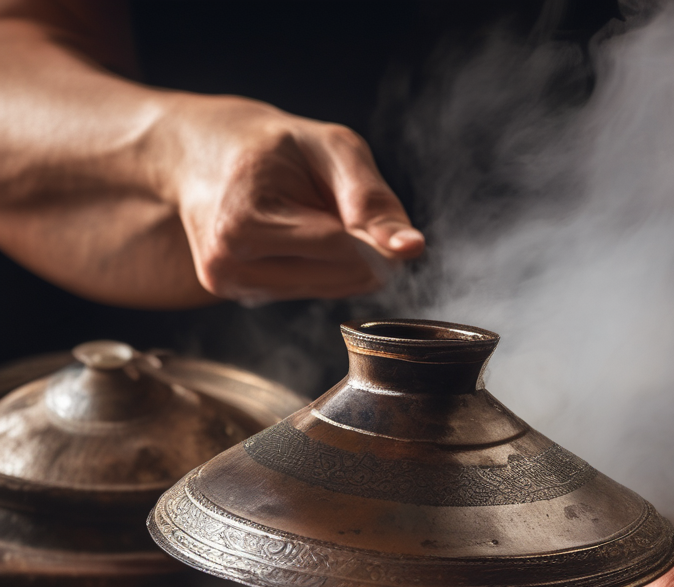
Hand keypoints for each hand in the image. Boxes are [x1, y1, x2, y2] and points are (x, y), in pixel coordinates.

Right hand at [0, 5, 424, 307]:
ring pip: (322, 291)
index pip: (340, 251)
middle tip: (342, 210)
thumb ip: (371, 198)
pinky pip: (300, 292)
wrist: (198, 152)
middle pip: (336, 279)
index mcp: (246, 221)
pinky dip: (313, 268)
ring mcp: (225, 282)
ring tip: (310, 217)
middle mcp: (228, 261)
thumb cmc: (269, 144)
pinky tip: (294, 237)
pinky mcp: (229, 292)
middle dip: (358, 251)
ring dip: (337, 261)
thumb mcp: (329, 148)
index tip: (376, 218)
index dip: (374, 238)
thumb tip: (411, 251)